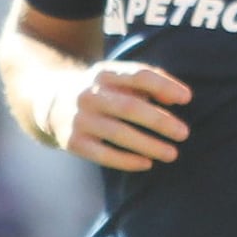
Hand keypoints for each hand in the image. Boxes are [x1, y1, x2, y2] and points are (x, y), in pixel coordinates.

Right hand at [50, 57, 192, 171]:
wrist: (48, 102)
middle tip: (184, 133)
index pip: (139, 75)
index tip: (187, 98)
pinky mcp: (73, 142)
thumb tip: (179, 99)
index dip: (164, 86)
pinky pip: (103, 154)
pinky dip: (127, 160)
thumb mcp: (117, 78)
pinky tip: (147, 163)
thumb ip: (148, 83)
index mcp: (104, 73)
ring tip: (172, 153)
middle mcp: (90, 94)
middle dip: (160, 121)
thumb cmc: (99, 91)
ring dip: (149, 145)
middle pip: (130, 107)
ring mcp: (80, 119)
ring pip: (119, 133)